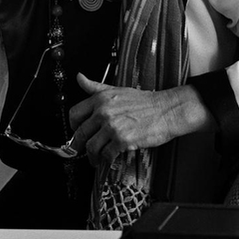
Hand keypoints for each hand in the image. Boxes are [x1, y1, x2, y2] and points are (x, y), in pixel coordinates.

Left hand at [68, 74, 213, 165]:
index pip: (74, 114)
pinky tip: (109, 159)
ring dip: (92, 156)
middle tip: (81, 150)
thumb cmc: (144, 102)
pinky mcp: (122, 140)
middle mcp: (103, 112)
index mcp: (100, 99)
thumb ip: (95, 87)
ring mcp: (112, 126)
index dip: (72, 126)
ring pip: (91, 147)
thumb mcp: (117, 89)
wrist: (166, 110)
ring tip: (96, 159)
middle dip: (78, 146)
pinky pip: (107, 154)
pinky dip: (106, 160)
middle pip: (80, 133)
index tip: (75, 132)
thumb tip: (79, 78)